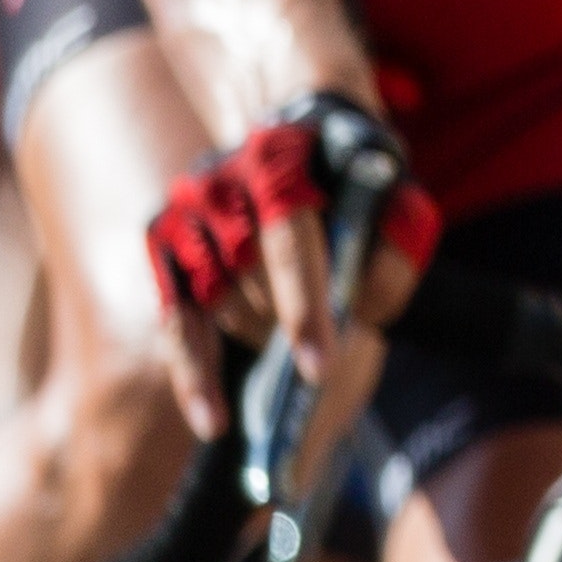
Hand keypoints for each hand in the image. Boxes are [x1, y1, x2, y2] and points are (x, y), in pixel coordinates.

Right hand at [145, 96, 436, 441]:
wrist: (312, 142)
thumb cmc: (361, 183)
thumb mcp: (397, 195)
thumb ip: (400, 237)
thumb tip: (364, 298)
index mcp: (280, 156)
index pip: (287, 240)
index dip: (304, 308)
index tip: (318, 368)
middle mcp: (218, 179)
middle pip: (246, 278)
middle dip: (288, 323)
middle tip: (325, 352)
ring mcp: (184, 211)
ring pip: (215, 301)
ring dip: (256, 336)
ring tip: (290, 345)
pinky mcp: (161, 243)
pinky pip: (175, 322)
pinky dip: (195, 374)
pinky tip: (214, 419)